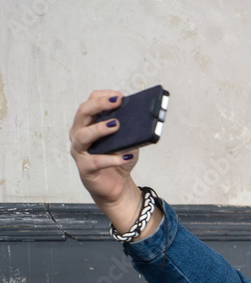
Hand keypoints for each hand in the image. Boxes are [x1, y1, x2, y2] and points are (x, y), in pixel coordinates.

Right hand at [69, 91, 148, 235]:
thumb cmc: (118, 160)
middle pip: (83, 113)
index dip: (103, 97)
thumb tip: (140, 120)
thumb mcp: (127, 142)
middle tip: (116, 103)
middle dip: (99, 105)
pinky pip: (96, 161)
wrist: (115, 186)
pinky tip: (126, 156)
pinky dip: (113, 158)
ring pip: (83, 135)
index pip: (89, 103)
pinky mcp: (85, 168)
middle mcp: (79, 134)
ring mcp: (80, 151)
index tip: (120, 96)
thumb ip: (129, 131)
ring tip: (116, 125)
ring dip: (100, 128)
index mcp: (87, 124)